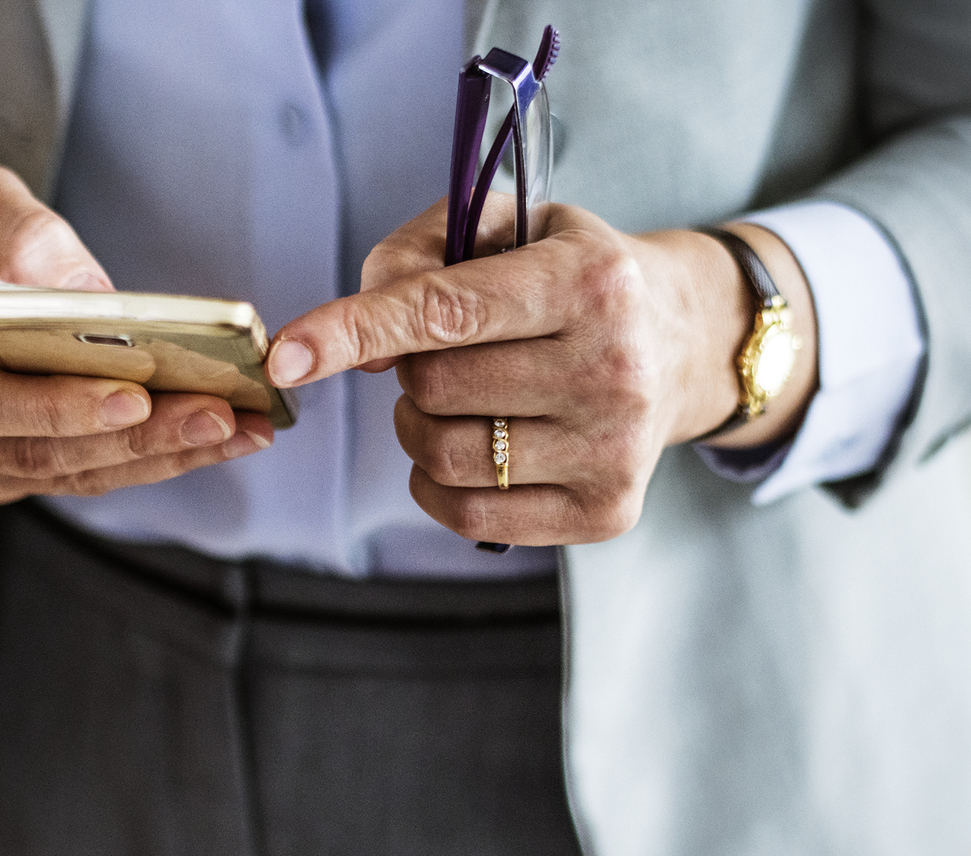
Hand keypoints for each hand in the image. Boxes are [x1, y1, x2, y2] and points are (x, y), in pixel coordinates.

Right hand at [0, 165, 273, 502]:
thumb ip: (18, 230)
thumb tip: (90, 292)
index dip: (54, 409)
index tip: (133, 397)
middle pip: (36, 452)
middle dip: (136, 439)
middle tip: (219, 415)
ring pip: (69, 474)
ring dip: (160, 457)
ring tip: (240, 429)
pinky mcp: (4, 471)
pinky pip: (82, 474)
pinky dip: (150, 457)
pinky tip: (214, 434)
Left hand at [264, 200, 816, 546]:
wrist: (685, 340)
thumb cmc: (570, 276)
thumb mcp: (507, 227)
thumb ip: (415, 256)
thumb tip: (362, 349)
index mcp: (589, 282)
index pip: (445, 312)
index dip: (352, 331)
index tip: (284, 355)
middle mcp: (612, 368)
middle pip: (433, 388)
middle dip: (410, 369)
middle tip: (444, 353)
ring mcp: (613, 448)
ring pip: (443, 455)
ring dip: (418, 428)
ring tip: (457, 398)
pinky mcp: (606, 510)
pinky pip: (469, 514)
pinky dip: (437, 485)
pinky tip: (469, 448)